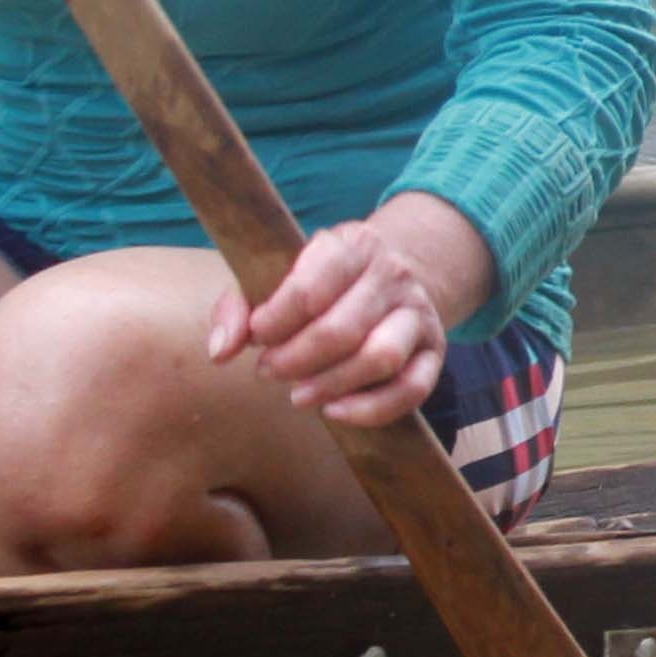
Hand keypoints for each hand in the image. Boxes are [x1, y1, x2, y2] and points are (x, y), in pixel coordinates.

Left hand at [213, 212, 455, 427]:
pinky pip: (412, 389)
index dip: (277, 320)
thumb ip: (240, 307)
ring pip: (380, 357)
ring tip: (298, 395)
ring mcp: (419, 312)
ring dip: (331, 384)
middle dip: (296, 359)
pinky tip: (335, 411)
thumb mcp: (279, 275)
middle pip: (343, 329)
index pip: (312, 287)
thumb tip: (221, 352)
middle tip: (269, 372)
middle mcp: (393, 274)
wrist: (392, 276)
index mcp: (353, 245)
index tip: (257, 337)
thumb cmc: (322, 281)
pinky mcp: (434, 351)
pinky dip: (371, 409)